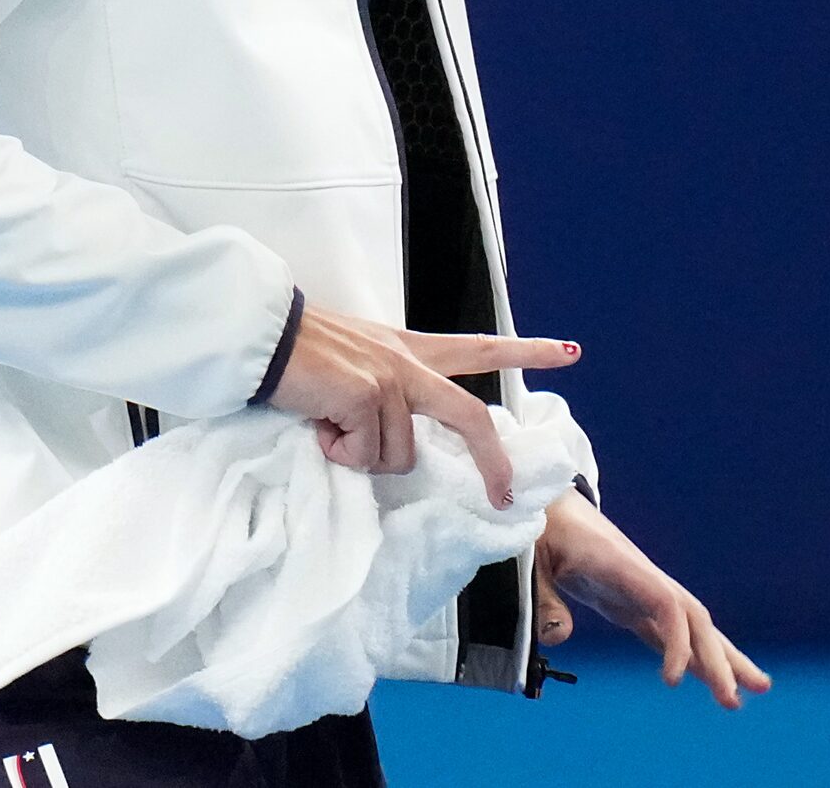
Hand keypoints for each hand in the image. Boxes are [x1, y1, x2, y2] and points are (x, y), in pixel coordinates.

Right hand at [267, 305, 579, 509]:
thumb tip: (389, 447)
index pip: (479, 348)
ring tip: (328, 425)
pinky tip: (317, 423)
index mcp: (410, 350)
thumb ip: (384, 398)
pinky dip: (336, 452)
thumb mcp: (357, 368)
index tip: (568, 351)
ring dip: (361, 456)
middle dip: (493, 461)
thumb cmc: (299, 355)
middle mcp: (409, 363)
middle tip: (505, 494)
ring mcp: (391, 380)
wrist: (261, 335)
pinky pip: (363, 455)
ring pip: (398, 457)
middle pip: (470, 417)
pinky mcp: (367, 397)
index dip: (525, 352)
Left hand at [534, 491, 771, 709]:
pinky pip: (671, 634)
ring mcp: (643, 593)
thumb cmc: (541, 532)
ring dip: (721, 658)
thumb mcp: (533, 561)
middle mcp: (644, 580)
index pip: (667, 606)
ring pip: (693, 627)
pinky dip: (691, 657)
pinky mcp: (633, 605)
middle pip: (695, 620)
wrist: (549, 507)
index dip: (679, 642)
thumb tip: (560, 637)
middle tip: (736, 700)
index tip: (674, 681)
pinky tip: (708, 680)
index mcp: (624, 568)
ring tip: (755, 689)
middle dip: (719, 659)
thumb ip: (545, 598)